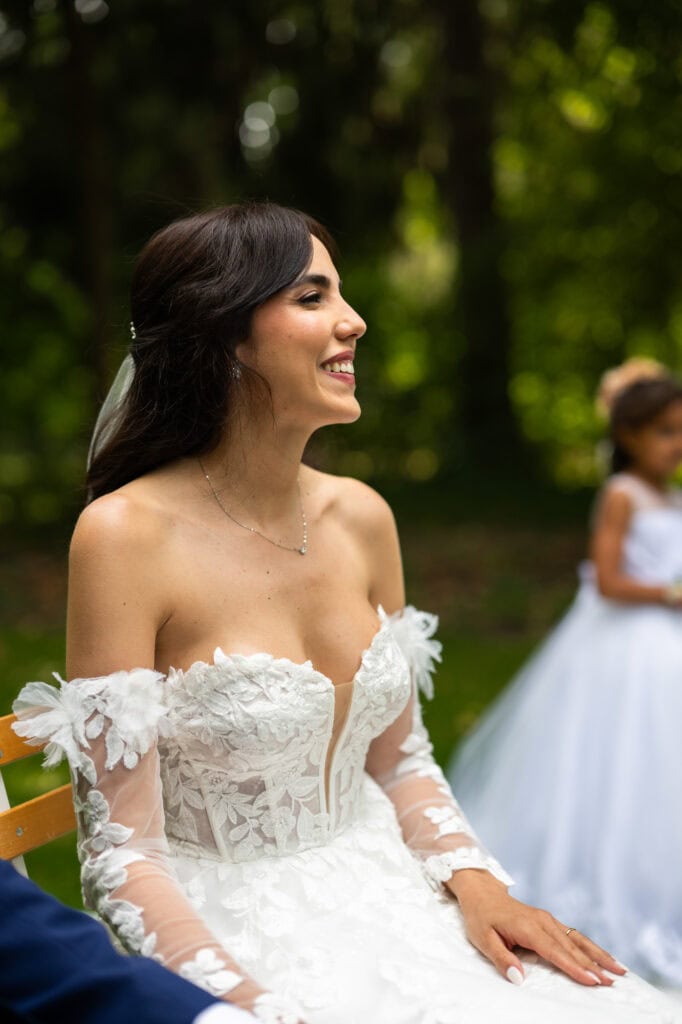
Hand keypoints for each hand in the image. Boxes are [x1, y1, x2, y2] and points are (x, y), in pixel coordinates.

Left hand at [447, 870, 626, 986]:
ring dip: (598, 955)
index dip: (574, 968)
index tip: (592, 981)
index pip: (555, 952)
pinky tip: (603, 957)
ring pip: (578, 939)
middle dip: (594, 966)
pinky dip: (591, 947)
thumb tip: (518, 978)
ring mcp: (548, 919)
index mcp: (528, 927)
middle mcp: (543, 921)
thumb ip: (502, 959)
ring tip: (619, 970)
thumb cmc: (481, 918)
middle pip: (572, 947)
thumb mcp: (483, 939)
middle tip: (612, 982)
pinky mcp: (549, 921)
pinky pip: (573, 935)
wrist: (482, 893)